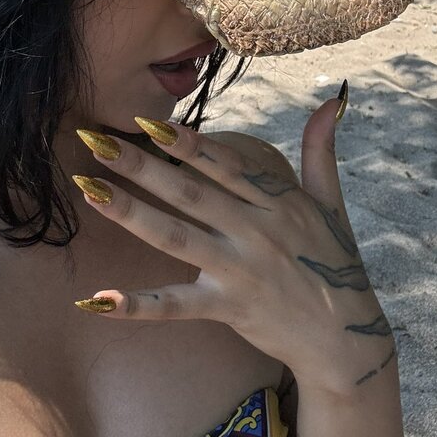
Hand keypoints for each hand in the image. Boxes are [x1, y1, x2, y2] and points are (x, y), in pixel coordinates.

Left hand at [72, 94, 396, 393]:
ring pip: (177, 237)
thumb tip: (334, 97)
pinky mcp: (230, 308)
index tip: (145, 120)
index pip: (224, 164)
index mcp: (277, 200)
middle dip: (142, 166)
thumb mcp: (333, 203)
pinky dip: (138, 305)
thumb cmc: (335, 264)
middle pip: (191, 192)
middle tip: (95, 142)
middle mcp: (257, 230)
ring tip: (89, 192)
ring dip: (131, 214)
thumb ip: (322, 150)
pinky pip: (177, 306)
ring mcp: (241, 269)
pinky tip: (98, 299)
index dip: (186, 141)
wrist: (347, 338)